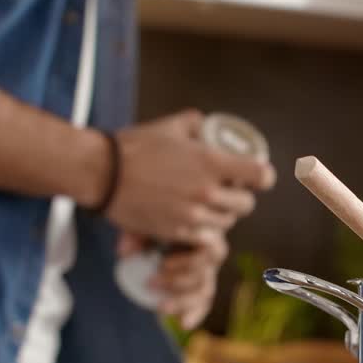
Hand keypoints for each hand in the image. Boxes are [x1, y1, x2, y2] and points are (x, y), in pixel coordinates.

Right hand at [105, 110, 275, 244]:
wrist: (100, 174)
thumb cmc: (133, 146)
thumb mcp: (169, 126)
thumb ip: (194, 123)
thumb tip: (206, 124)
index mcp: (211, 162)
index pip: (261, 176)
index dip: (261, 176)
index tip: (255, 176)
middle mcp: (207, 191)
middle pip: (247, 204)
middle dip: (241, 197)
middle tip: (229, 191)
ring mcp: (193, 215)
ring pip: (227, 223)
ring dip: (223, 215)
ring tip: (210, 206)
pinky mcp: (177, 233)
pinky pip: (206, 238)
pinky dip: (205, 232)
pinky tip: (196, 222)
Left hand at [118, 230, 227, 328]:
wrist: (160, 220)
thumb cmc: (155, 219)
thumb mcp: (145, 222)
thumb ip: (136, 234)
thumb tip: (124, 253)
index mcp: (204, 234)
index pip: (208, 251)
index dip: (187, 262)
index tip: (162, 264)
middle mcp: (211, 254)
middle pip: (205, 275)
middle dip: (178, 282)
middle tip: (151, 283)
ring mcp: (207, 272)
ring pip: (205, 292)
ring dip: (183, 301)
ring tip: (161, 307)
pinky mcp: (201, 287)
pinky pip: (204, 303)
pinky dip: (195, 314)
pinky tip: (183, 324)